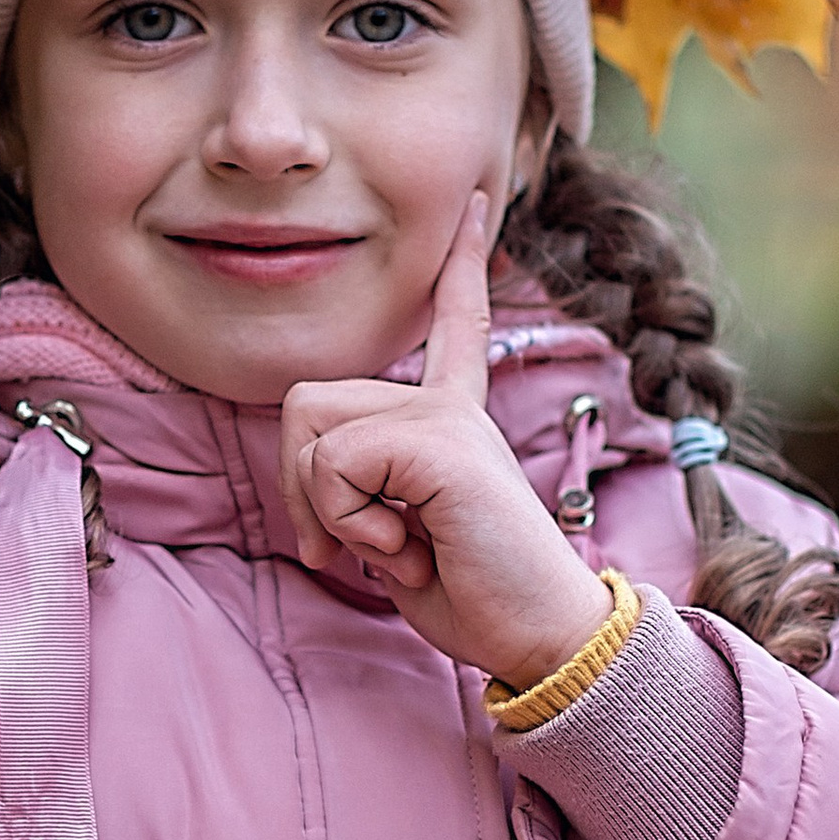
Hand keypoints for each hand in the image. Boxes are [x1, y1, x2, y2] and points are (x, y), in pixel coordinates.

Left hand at [276, 192, 611, 684]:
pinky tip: (409, 548)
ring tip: (396, 544)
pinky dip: (349, 523)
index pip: (454, 325)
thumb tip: (310, 471)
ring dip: (328, 510)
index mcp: (451, 420)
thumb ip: (356, 491)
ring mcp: (445, 416)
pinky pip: (332, 465)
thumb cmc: (472, 595)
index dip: (463, 265)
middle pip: (305, 402)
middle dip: (301, 490)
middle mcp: (448, 405)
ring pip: (309, 433)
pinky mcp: (439, 438)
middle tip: (363, 544)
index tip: (478, 205)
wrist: (537, 634)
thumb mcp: (395, 539)